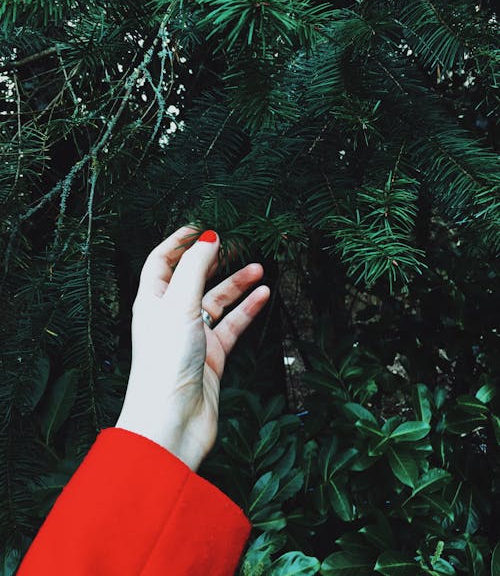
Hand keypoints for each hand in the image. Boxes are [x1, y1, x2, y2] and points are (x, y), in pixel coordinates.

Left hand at [115, 225, 270, 470]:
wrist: (172, 421)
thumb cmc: (165, 363)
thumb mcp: (179, 304)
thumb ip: (195, 268)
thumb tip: (207, 237)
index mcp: (152, 301)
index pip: (161, 261)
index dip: (178, 242)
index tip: (200, 226)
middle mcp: (170, 317)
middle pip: (192, 279)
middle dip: (212, 261)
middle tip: (234, 243)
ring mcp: (192, 337)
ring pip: (216, 302)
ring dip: (236, 285)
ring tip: (259, 268)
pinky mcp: (211, 357)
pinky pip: (232, 326)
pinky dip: (247, 310)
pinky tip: (263, 296)